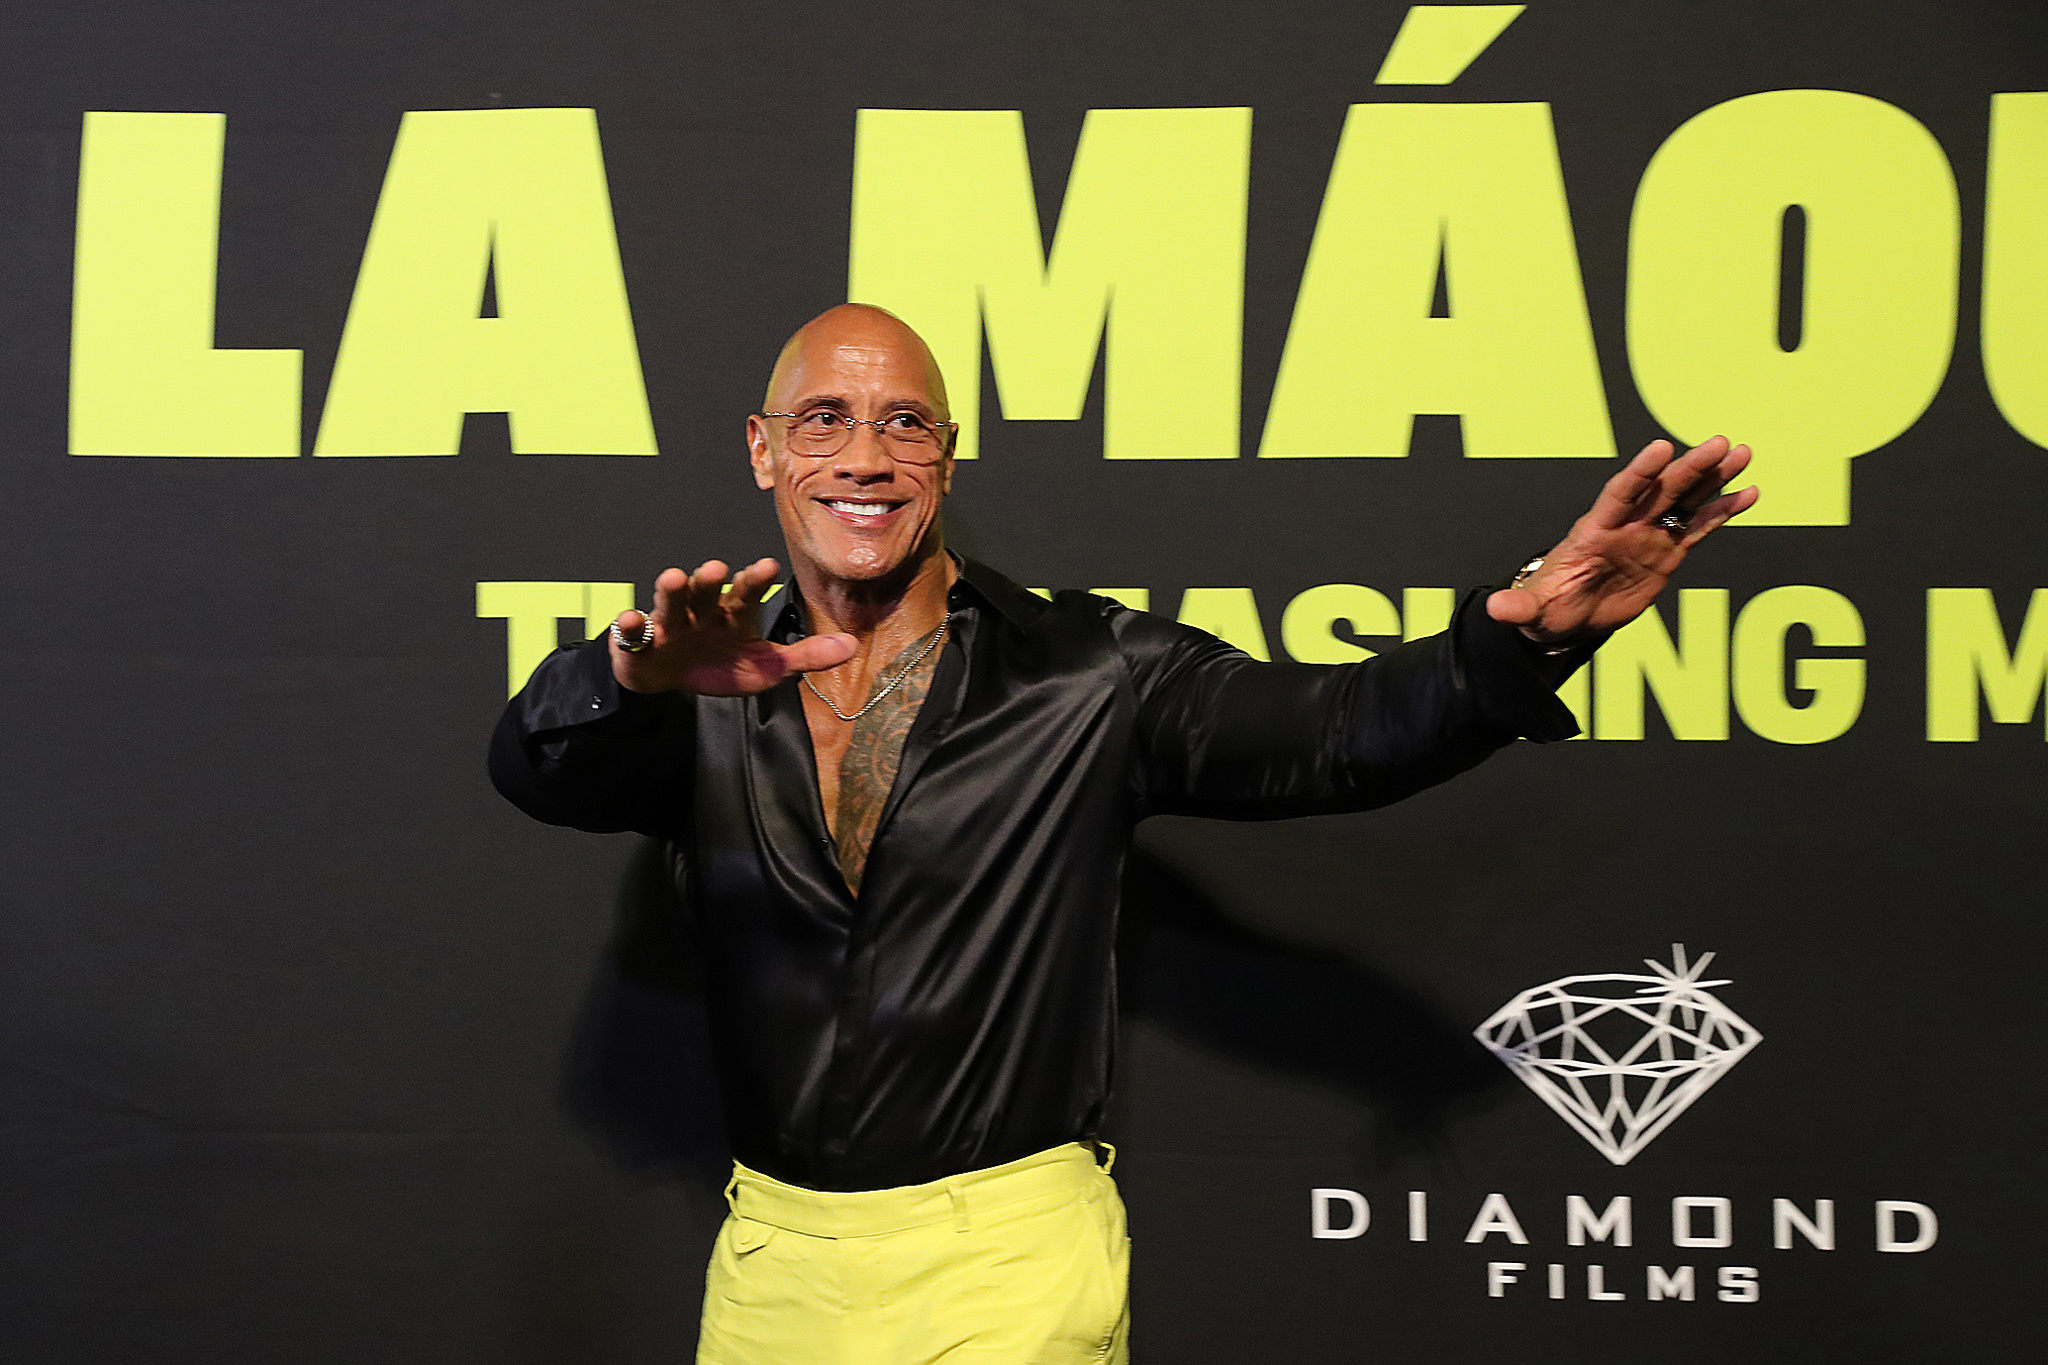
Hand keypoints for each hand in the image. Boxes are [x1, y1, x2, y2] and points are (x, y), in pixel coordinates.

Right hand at [609, 558, 856, 694]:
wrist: (669, 680)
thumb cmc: (720, 665)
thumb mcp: (766, 667)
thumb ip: (805, 656)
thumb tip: (851, 646)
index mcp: (732, 614)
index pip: (748, 594)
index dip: (756, 581)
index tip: (768, 566)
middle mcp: (701, 611)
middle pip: (707, 591)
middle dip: (711, 580)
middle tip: (718, 568)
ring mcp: (669, 624)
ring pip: (671, 602)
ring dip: (672, 590)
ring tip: (674, 578)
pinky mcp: (639, 642)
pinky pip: (633, 632)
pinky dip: (631, 626)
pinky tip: (633, 619)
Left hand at [1487, 436, 1759, 643]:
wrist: (1566, 617)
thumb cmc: (1546, 608)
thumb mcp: (1532, 612)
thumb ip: (1519, 608)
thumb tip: (1496, 609)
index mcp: (1593, 531)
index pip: (1618, 495)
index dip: (1639, 473)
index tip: (1662, 449)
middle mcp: (1625, 525)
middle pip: (1660, 490)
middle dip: (1689, 468)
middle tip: (1721, 444)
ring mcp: (1648, 535)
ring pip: (1684, 500)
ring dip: (1713, 478)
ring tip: (1743, 454)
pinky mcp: (1666, 552)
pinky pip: (1698, 528)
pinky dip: (1722, 512)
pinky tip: (1748, 494)